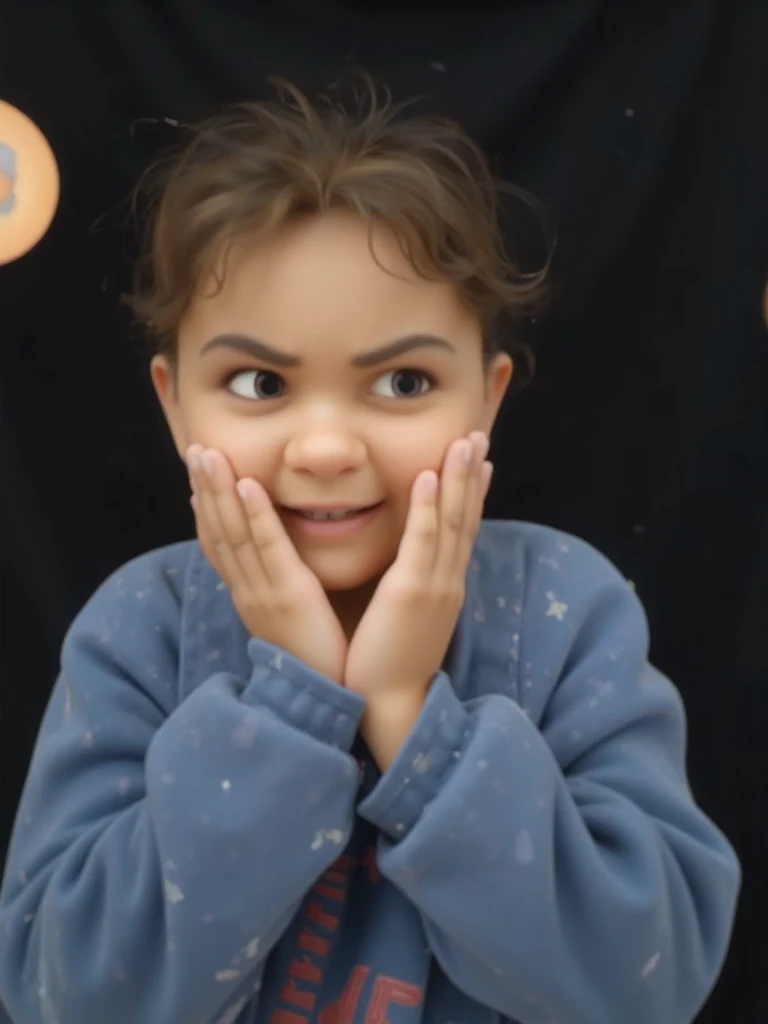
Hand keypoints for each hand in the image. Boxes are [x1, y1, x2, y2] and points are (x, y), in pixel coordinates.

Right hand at [187, 445, 347, 682]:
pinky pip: (268, 549)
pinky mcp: (288, 596)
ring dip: (219, 491)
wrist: (322, 702)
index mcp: (247, 597)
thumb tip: (278, 570)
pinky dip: (255, 516)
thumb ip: (281, 592)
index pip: (219, 546)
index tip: (196, 479)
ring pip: (234, 533)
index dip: (205, 510)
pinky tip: (247, 486)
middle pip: (217, 532)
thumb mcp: (289, 622)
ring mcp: (263, 593)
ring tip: (208, 455)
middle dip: (205, 489)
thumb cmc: (314, 661)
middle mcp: (246, 592)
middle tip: (194, 450)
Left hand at [344, 431, 491, 705]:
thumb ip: (413, 589)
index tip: (480, 462)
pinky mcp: (412, 592)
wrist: (390, 702)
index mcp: (446, 587)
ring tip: (465, 442)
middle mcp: (448, 581)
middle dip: (473, 475)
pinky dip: (428, 508)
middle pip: (466, 518)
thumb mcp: (409, 618)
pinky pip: (423, 542)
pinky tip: (429, 477)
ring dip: (459, 479)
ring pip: (452, 522)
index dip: (473, 494)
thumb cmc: (390, 663)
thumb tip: (411, 570)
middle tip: (479, 436)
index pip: (463, 531)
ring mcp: (435, 585)